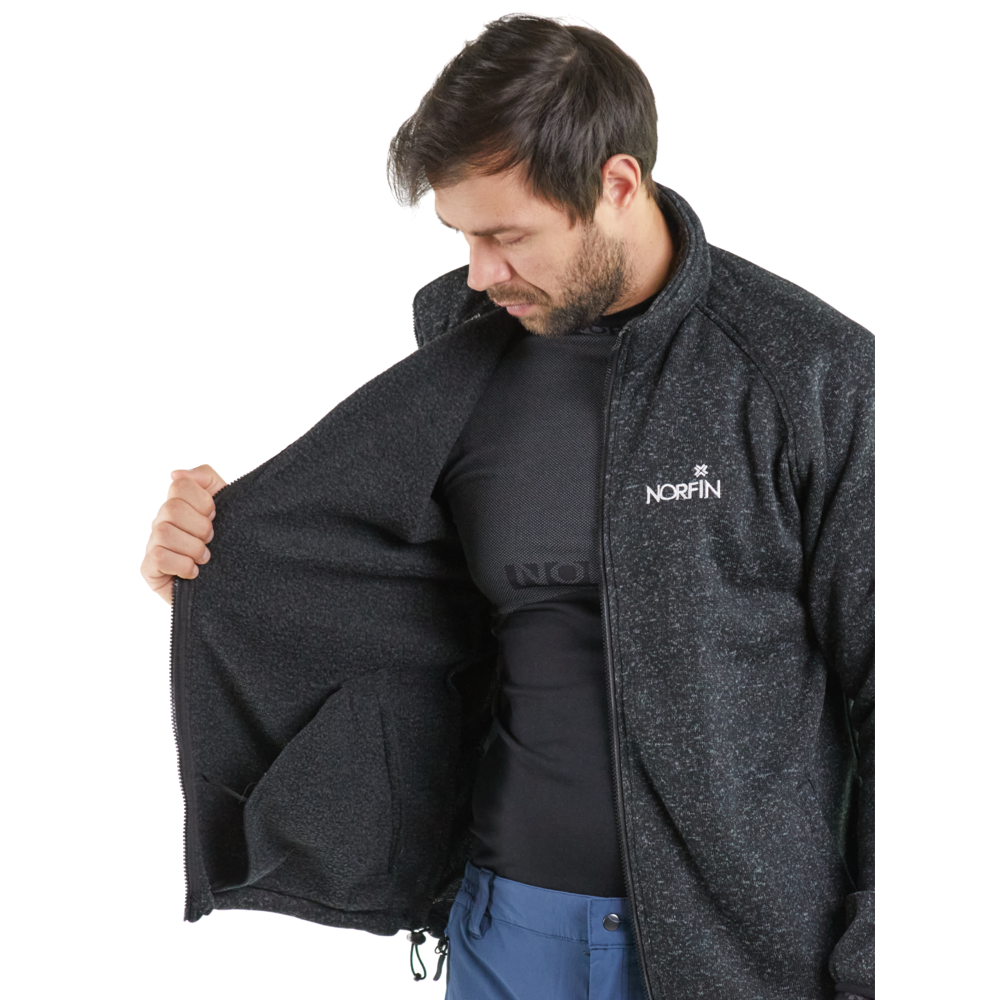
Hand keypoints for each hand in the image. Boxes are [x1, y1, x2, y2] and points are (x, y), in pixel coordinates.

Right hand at [140, 464, 227, 603]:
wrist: (235, 583)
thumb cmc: (230, 542)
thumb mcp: (227, 502)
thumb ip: (205, 478)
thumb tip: (175, 474)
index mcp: (180, 504)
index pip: (180, 486)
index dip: (203, 501)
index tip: (215, 516)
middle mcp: (162, 521)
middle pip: (172, 508)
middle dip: (200, 526)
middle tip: (211, 539)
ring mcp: (153, 544)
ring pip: (164, 532)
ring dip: (193, 547)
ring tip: (205, 558)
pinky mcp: (149, 569)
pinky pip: (158, 557)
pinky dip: (182, 565)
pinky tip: (194, 572)